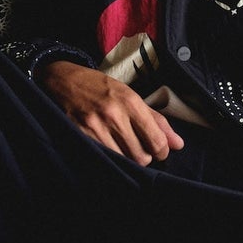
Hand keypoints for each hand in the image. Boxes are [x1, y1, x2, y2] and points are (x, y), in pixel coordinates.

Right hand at [40, 61, 184, 165]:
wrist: (64, 81)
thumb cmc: (100, 88)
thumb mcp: (130, 95)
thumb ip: (155, 120)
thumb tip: (178, 144)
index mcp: (131, 101)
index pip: (156, 140)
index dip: (162, 151)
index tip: (159, 150)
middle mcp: (114, 115)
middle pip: (141, 156)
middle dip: (145, 157)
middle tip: (140, 150)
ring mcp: (96, 127)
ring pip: (124, 161)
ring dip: (127, 159)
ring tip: (124, 148)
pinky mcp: (81, 137)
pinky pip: (105, 158)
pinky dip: (111, 159)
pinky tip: (110, 149)